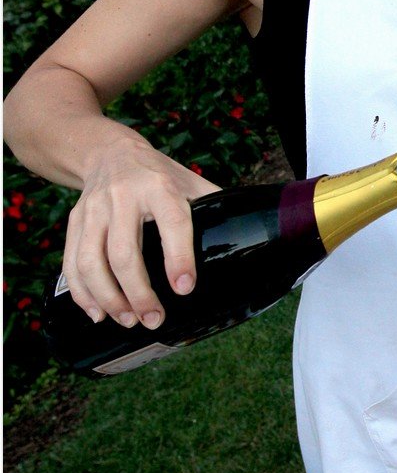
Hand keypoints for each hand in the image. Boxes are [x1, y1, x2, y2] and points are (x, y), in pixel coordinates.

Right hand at [62, 140, 219, 328]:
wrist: (109, 152)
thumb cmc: (158, 174)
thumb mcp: (190, 181)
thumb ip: (214, 207)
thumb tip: (249, 237)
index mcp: (160, 187)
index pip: (171, 222)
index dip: (178, 257)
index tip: (184, 288)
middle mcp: (124, 197)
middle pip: (124, 252)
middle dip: (138, 293)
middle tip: (154, 319)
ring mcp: (94, 210)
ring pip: (92, 261)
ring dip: (108, 298)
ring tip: (129, 320)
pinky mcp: (75, 222)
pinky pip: (71, 262)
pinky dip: (82, 293)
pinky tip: (98, 312)